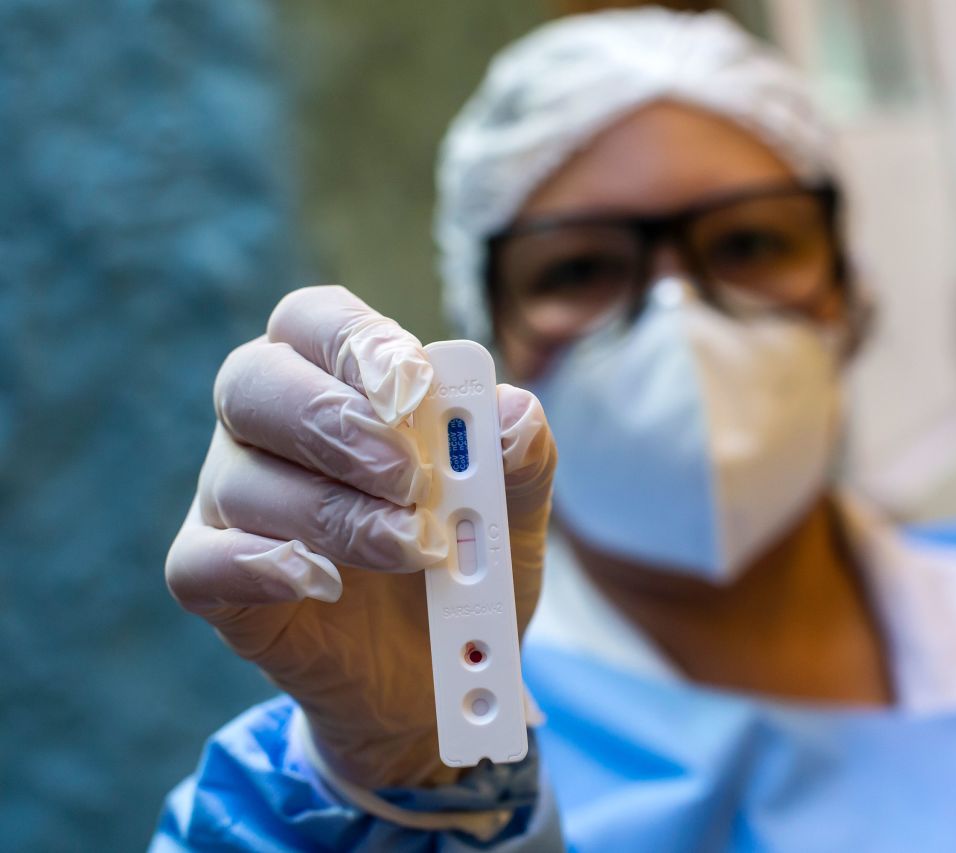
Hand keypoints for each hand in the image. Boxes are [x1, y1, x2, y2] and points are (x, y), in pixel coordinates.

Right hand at [165, 285, 555, 788]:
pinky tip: (324, 584)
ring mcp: (230, 501)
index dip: (357, 341)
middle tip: (411, 478)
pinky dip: (262, 566)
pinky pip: (201, 562)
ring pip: (243, 480)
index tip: (413, 380)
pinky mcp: (214, 580)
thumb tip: (515, 411)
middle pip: (253, 382)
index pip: (315, 320)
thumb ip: (520, 459)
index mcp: (334, 378)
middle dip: (336, 423)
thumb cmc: (465, 562)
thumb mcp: (516, 512)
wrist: (439, 673)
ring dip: (337, 513)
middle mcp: (266, 426)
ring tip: (417, 550)